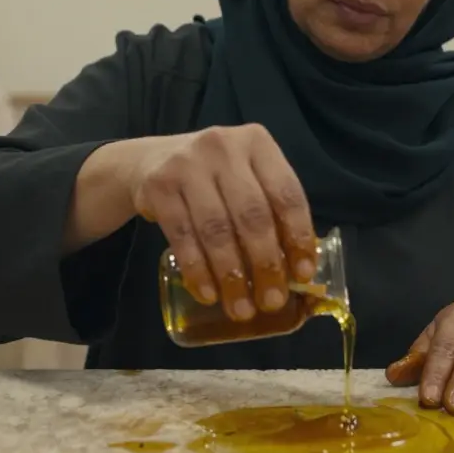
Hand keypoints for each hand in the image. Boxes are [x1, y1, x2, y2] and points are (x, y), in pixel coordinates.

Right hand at [130, 124, 318, 320]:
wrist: (150, 161)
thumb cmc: (213, 177)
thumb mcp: (246, 177)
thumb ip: (271, 210)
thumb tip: (297, 270)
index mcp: (257, 144)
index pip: (287, 194)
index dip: (299, 237)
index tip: (303, 275)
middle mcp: (224, 147)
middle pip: (252, 215)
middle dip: (265, 264)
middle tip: (272, 301)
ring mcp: (188, 165)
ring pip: (217, 230)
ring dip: (231, 276)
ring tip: (241, 308)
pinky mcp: (159, 186)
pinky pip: (182, 237)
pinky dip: (198, 271)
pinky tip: (209, 294)